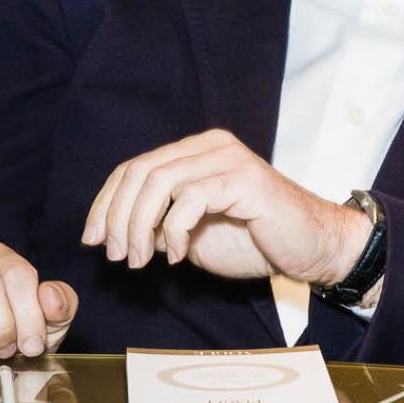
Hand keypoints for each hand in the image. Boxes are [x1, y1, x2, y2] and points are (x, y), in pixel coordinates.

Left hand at [82, 129, 370, 284]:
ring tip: (139, 260)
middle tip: (116, 256)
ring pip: (160, 181)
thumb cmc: (255, 240)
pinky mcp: (244, 179)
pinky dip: (173, 230)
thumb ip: (158, 224)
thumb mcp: (193, 234)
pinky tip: (178, 256)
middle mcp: (211, 144)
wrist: (311, 247)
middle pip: (141, 170)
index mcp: (197, 150)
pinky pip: (190, 198)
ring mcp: (229, 158)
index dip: (105, 201)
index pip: (135, 166)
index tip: (92, 239)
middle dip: (116, 216)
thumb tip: (114, 231)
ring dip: (138, 226)